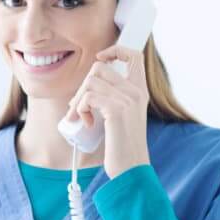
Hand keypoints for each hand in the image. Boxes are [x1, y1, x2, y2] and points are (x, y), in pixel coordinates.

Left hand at [64, 44, 151, 175]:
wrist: (131, 169)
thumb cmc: (122, 146)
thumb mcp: (122, 116)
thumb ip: (113, 98)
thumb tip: (88, 86)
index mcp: (140, 91)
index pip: (134, 55)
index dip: (115, 50)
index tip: (101, 59)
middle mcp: (137, 92)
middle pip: (100, 68)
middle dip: (83, 86)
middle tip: (79, 107)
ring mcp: (128, 100)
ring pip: (91, 81)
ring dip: (79, 99)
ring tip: (82, 117)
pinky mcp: (117, 110)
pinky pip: (88, 97)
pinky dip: (80, 109)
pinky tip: (88, 123)